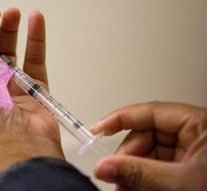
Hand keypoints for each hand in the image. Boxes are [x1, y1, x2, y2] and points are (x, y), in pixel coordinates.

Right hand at [91, 101, 206, 190]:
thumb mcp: (180, 183)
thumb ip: (139, 173)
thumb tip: (104, 166)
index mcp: (198, 123)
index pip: (148, 112)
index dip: (119, 119)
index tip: (98, 130)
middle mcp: (192, 132)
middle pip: (146, 134)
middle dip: (127, 157)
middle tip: (114, 175)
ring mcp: (189, 148)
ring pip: (149, 151)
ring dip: (133, 170)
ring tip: (124, 187)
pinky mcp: (187, 163)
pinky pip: (157, 164)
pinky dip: (144, 177)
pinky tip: (136, 188)